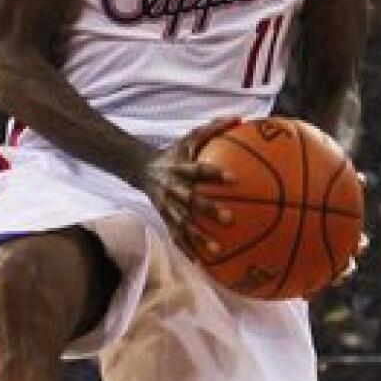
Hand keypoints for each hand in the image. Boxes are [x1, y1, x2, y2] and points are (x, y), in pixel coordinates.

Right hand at [144, 117, 238, 255]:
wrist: (140, 169)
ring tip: (218, 249)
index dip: (213, 174)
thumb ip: (213, 128)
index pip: (197, 170)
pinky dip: (188, 249)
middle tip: (230, 218)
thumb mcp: (189, 137)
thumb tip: (239, 117)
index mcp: (179, 168)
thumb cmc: (174, 153)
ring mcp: (167, 206)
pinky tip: (202, 263)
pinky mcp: (165, 219)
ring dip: (199, 237)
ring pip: (183, 224)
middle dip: (208, 210)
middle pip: (189, 201)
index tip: (233, 178)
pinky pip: (176, 236)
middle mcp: (172, 189)